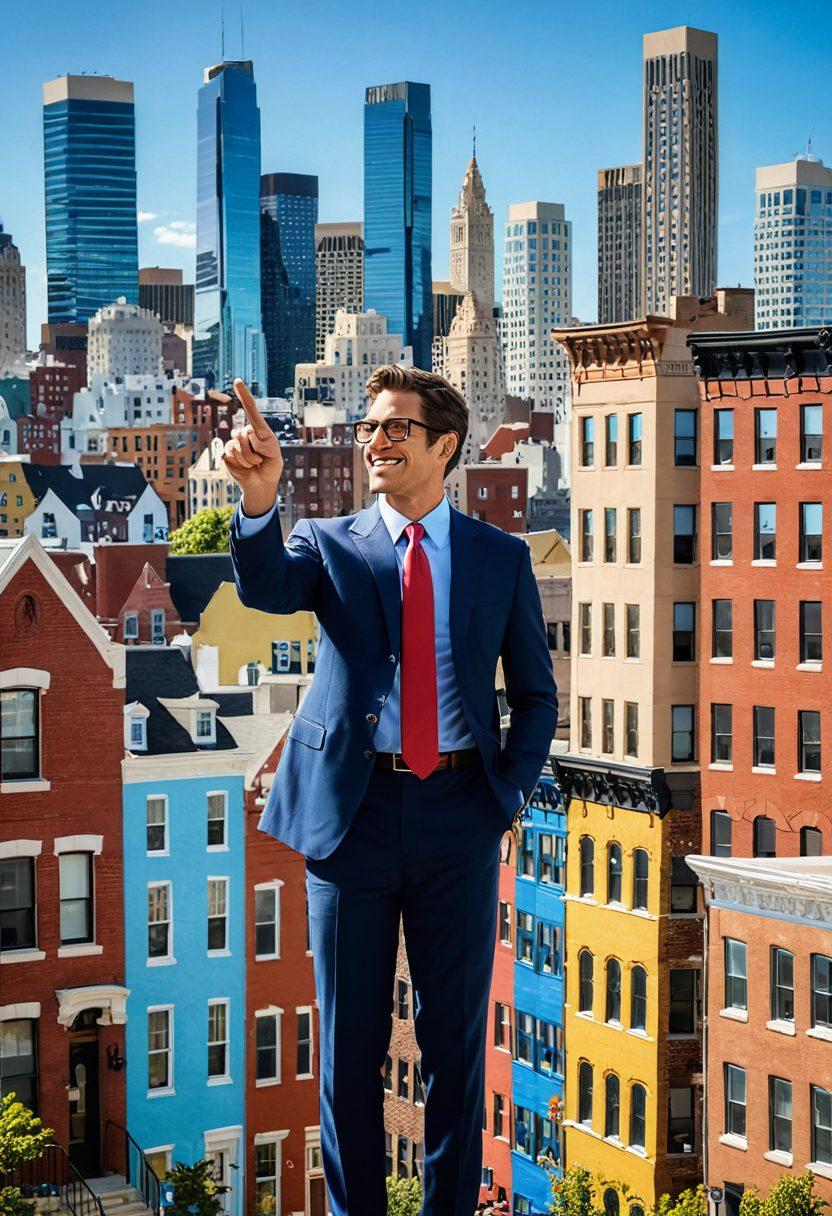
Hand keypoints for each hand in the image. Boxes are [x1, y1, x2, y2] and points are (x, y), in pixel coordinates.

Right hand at [222, 379, 283, 515]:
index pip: (251, 410)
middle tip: (260, 459)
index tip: (237, 381)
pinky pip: (229, 453)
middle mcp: (245, 433)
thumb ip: (263, 441)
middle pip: (244, 433)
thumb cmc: (270, 466)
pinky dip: (239, 462)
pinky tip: (245, 466)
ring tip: (254, 463)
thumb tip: (246, 433)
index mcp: (258, 430)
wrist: (262, 483)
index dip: (244, 395)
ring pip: (237, 445)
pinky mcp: (227, 453)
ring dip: (248, 459)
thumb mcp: (273, 452)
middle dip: (254, 450)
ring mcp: (235, 443)